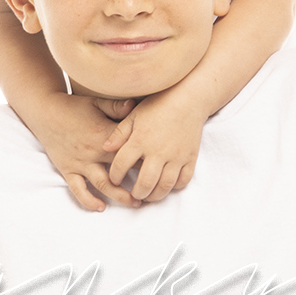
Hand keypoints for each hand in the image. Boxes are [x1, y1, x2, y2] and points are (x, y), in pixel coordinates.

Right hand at [28, 91, 145, 212]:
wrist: (45, 112)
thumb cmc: (74, 106)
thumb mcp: (96, 102)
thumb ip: (117, 107)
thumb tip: (136, 105)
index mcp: (104, 136)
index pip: (130, 151)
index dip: (146, 158)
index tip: (161, 165)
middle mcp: (93, 152)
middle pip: (121, 172)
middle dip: (138, 182)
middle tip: (154, 190)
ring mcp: (80, 163)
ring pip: (102, 185)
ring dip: (120, 196)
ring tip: (135, 203)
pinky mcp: (68, 170)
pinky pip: (78, 189)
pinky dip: (88, 200)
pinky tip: (100, 207)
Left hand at [103, 85, 208, 201]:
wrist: (188, 99)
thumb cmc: (158, 105)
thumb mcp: (134, 115)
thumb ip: (119, 133)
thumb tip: (105, 148)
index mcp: (140, 140)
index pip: (121, 165)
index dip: (114, 176)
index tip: (114, 179)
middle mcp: (158, 151)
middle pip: (144, 183)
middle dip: (136, 193)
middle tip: (133, 195)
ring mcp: (176, 157)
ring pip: (164, 186)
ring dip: (154, 196)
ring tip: (148, 195)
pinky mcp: (190, 158)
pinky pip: (183, 180)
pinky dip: (175, 187)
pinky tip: (166, 185)